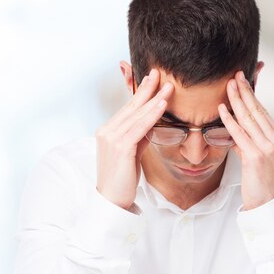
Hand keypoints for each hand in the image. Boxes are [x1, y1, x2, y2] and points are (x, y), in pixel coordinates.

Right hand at [95, 69, 172, 209]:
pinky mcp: (120, 148)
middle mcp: (107, 131)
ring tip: (167, 86)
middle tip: (159, 72)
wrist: (112, 200)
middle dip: (146, 88)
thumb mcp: (132, 152)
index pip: (127, 108)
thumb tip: (152, 122)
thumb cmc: (122, 178)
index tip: (152, 78)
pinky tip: (162, 105)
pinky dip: (152, 115)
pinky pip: (139, 128)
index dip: (140, 92)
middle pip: (131, 106)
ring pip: (136, 115)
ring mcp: (111, 139)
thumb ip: (139, 136)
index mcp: (107, 131)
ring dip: (153, 99)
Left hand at [218, 71, 273, 210]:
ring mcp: (268, 148)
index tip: (243, 81)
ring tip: (227, 86)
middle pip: (257, 111)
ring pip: (249, 119)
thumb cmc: (262, 184)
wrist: (269, 205)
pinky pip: (240, 135)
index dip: (253, 95)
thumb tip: (235, 133)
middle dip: (245, 91)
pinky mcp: (256, 157)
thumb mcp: (258, 159)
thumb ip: (248, 144)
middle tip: (235, 75)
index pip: (264, 112)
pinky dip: (229, 121)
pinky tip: (222, 110)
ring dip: (236, 100)